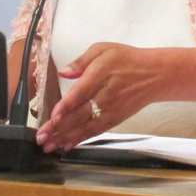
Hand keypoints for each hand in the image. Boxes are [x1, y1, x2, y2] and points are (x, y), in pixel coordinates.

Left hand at [34, 42, 165, 152]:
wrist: (155, 75)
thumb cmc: (127, 59)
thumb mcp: (104, 49)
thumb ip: (82, 60)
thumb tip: (64, 71)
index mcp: (100, 74)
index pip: (80, 93)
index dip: (66, 106)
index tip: (53, 116)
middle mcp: (105, 95)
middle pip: (79, 114)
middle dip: (58, 128)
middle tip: (41, 137)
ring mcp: (110, 110)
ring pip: (85, 126)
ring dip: (65, 137)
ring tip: (48, 145)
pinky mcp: (114, 119)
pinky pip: (95, 131)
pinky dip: (80, 139)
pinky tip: (67, 144)